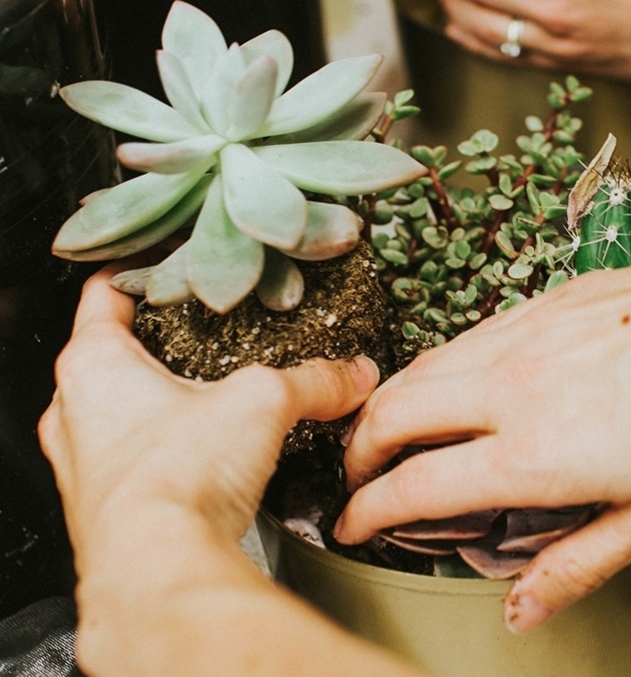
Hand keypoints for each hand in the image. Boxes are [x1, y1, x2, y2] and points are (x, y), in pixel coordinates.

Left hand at [39, 266, 379, 574]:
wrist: (158, 571)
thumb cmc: (175, 479)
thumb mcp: (262, 402)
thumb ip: (312, 380)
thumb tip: (351, 373)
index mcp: (93, 366)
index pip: (104, 294)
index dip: (138, 272)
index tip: (165, 264)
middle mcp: (74, 413)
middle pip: (110, 354)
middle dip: (156, 340)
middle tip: (198, 331)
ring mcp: (83, 464)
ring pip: (116, 411)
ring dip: (156, 399)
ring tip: (206, 392)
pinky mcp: (104, 507)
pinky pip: (130, 459)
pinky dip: (162, 447)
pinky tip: (202, 452)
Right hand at [337, 207, 630, 630]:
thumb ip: (578, 563)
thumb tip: (522, 608)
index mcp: (535, 451)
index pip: (416, 484)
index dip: (370, 509)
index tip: (354, 523)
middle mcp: (515, 384)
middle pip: (396, 410)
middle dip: (359, 447)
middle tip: (358, 475)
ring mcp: (529, 331)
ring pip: (427, 363)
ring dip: (392, 399)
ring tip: (391, 427)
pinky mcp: (552, 299)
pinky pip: (471, 334)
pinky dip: (439, 363)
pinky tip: (458, 376)